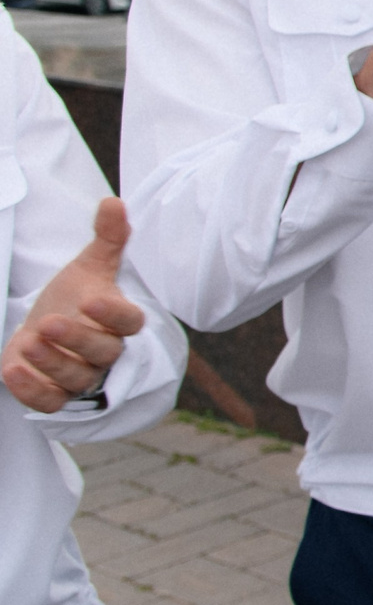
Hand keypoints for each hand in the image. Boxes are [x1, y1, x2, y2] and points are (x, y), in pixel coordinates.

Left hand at [4, 199, 146, 412]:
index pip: (129, 322)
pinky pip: (50, 401)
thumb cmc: (75, 297)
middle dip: (76, 340)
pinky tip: (11, 369)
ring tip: (28, 340)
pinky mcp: (56, 394)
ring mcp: (83, 375)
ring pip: (76, 378)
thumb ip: (107, 238)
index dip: (113, 315)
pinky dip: (31, 391)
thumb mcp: (89, 266)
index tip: (90, 300)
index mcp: (120, 320)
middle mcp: (107, 352)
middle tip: (49, 322)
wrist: (50, 331)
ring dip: (51, 363)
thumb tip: (112, 202)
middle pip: (103, 353)